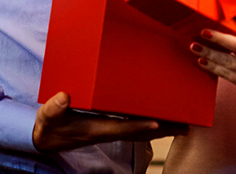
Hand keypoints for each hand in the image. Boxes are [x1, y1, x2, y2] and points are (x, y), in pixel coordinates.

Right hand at [32, 92, 187, 152]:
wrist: (48, 137)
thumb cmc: (50, 124)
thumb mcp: (48, 115)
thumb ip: (54, 108)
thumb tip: (63, 98)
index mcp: (96, 128)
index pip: (122, 128)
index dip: (140, 126)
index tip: (158, 123)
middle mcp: (110, 131)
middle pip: (142, 131)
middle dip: (164, 129)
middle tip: (187, 126)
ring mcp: (113, 130)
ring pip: (143, 131)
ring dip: (164, 128)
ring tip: (186, 125)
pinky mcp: (113, 127)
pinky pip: (138, 126)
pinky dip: (154, 124)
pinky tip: (168, 120)